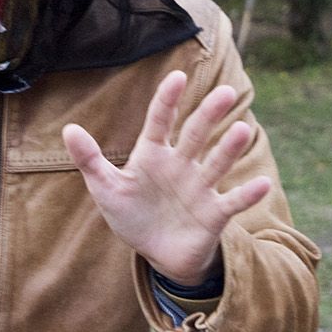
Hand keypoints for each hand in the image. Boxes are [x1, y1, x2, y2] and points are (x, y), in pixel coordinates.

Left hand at [62, 71, 271, 284]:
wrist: (158, 254)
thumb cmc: (132, 215)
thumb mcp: (106, 189)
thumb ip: (89, 160)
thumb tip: (68, 129)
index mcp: (153, 154)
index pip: (161, 121)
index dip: (167, 100)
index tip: (178, 77)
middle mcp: (181, 164)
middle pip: (196, 134)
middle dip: (209, 114)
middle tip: (225, 92)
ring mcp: (200, 187)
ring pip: (216, 162)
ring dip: (228, 148)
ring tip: (242, 129)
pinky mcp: (214, 213)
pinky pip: (233, 201)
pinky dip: (247, 194)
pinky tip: (263, 184)